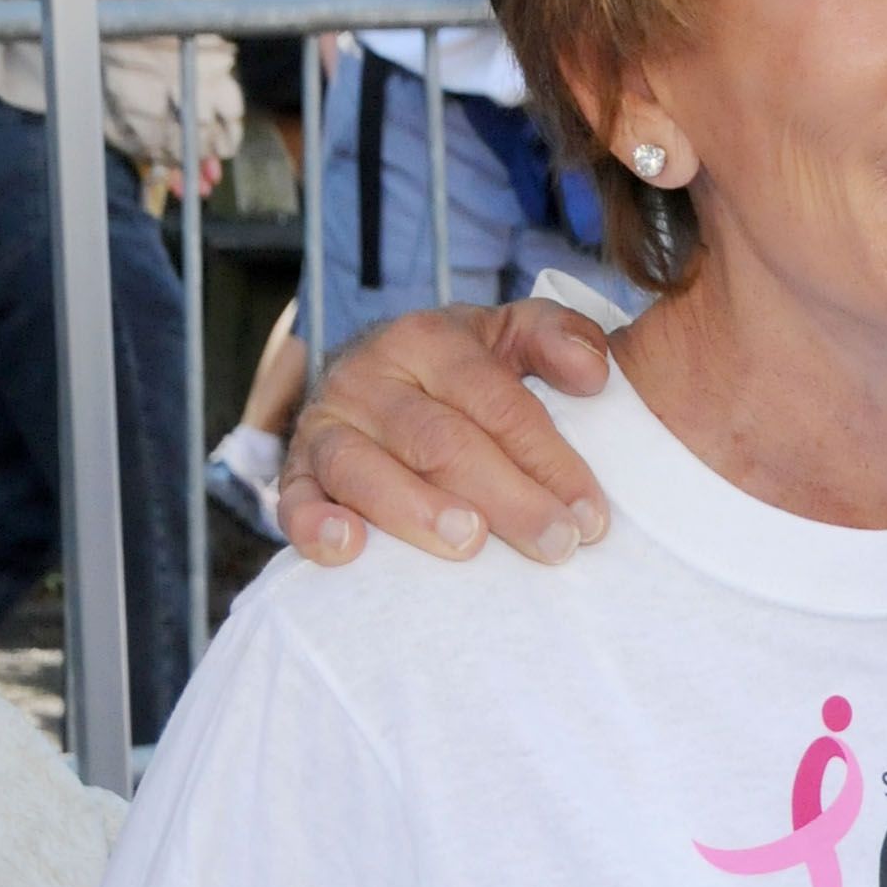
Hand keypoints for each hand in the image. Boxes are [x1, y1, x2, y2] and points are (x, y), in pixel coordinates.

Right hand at [279, 299, 616, 566]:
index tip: (590, 516)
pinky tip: (348, 549)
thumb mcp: (510, 337)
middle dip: (505, 496)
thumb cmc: (462, 372)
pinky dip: (315, 524)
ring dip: (416, 509)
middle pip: (440, 440)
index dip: (549, 459)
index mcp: (428, 339)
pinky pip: (295, 498)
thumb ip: (558, 338)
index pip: (496, 401)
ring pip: (365, 469)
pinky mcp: (296, 470)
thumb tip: (592, 373)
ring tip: (468, 543)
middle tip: (554, 545)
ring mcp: (326, 424)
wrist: (375, 380)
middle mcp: (369, 376)